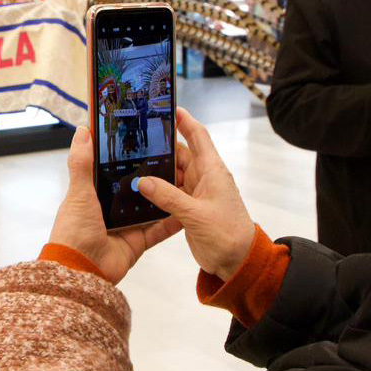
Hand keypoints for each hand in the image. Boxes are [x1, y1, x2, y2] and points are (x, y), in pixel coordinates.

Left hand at [47, 127, 182, 283]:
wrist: (82, 272)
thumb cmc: (74, 232)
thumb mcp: (78, 194)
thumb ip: (82, 163)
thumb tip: (83, 131)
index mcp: (93, 193)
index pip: (111, 168)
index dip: (126, 155)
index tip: (143, 138)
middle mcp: (110, 207)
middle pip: (135, 187)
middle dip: (151, 174)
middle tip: (173, 156)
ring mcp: (126, 224)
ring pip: (151, 206)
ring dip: (165, 195)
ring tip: (185, 177)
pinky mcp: (138, 241)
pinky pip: (159, 229)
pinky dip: (173, 221)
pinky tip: (188, 208)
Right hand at [138, 108, 254, 281]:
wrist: (238, 262)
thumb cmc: (227, 234)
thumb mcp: (196, 214)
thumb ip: (169, 197)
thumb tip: (142, 181)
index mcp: (212, 171)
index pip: (199, 137)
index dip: (185, 121)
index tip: (169, 108)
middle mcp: (204, 178)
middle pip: (180, 154)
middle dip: (161, 147)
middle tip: (136, 139)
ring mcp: (196, 193)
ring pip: (172, 174)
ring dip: (156, 171)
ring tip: (131, 162)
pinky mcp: (188, 208)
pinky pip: (170, 192)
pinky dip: (157, 190)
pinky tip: (139, 189)